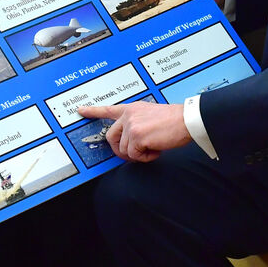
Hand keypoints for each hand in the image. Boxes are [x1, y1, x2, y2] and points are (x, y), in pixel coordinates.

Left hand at [77, 101, 191, 162]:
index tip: (81, 110)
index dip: (93, 111)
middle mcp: (129, 115)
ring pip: (124, 150)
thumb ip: (137, 123)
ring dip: (138, 154)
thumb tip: (130, 142)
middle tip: (136, 153)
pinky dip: (145, 157)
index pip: (108, 109)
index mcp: (132, 108)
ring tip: (153, 147)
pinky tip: (156, 149)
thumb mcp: (151, 115)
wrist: (186, 120)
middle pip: (111, 138)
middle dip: (120, 150)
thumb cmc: (174, 120)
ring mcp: (131, 125)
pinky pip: (134, 156)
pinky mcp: (137, 136)